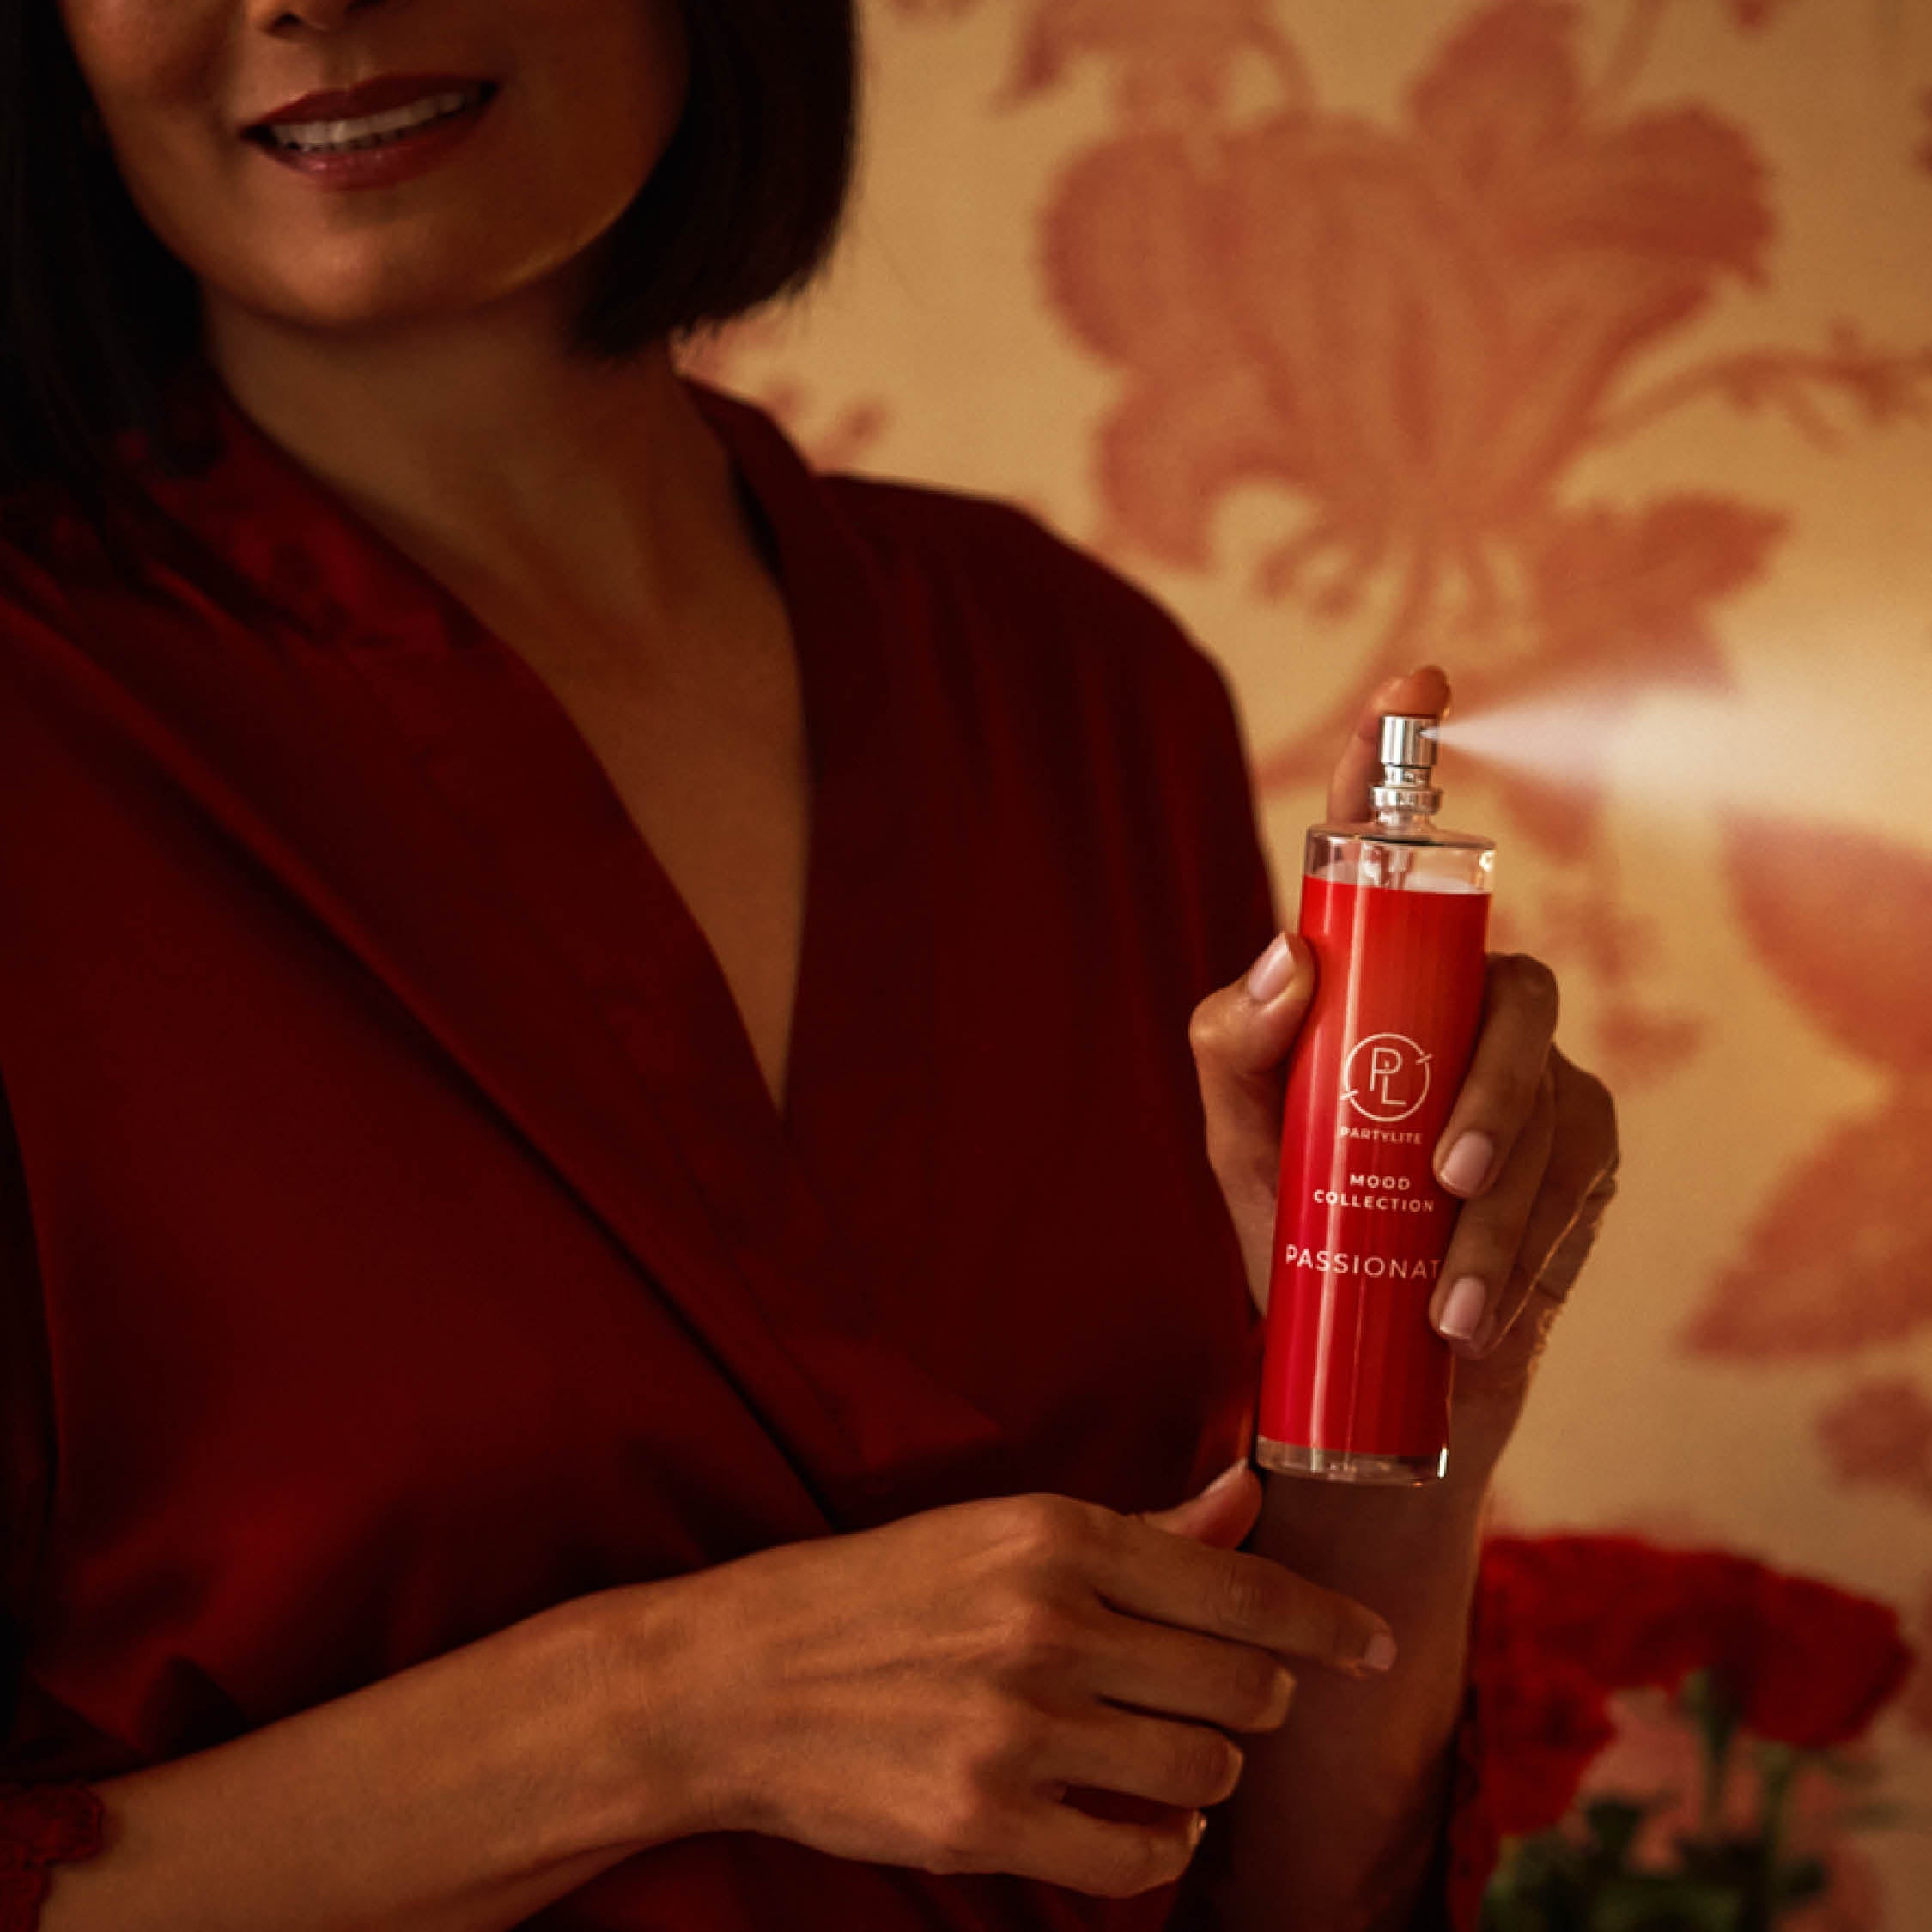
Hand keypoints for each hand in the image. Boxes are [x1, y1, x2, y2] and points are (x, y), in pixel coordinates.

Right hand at [622, 1469, 1390, 1896]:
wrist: (742, 1679)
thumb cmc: (881, 1593)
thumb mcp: (1005, 1534)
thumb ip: (1143, 1529)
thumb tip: (1246, 1496)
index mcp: (1057, 1537)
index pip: (1239, 1588)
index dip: (1325, 1624)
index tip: (1374, 1649)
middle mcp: (1048, 1627)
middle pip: (1237, 1688)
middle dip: (1253, 1699)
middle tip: (1229, 1698)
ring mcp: (1017, 1731)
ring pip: (1201, 1773)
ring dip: (1206, 1770)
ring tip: (1167, 1752)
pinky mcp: (986, 1822)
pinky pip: (1135, 1856)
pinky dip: (1157, 1842)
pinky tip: (1138, 1816)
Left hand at [1189, 665, 1619, 1434]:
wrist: (1363, 1362)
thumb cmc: (1292, 1220)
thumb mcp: (1237, 1136)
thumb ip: (1231, 1047)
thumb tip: (1289, 954)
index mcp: (1375, 982)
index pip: (1388, 859)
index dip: (1396, 761)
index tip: (1417, 677)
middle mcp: (1460, 1008)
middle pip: (1511, 987)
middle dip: (1487, 1082)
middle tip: (1442, 1170)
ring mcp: (1532, 1078)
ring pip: (1551, 1091)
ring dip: (1501, 1197)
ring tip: (1448, 1296)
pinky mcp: (1582, 1154)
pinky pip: (1577, 1169)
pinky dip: (1523, 1243)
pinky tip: (1475, 1309)